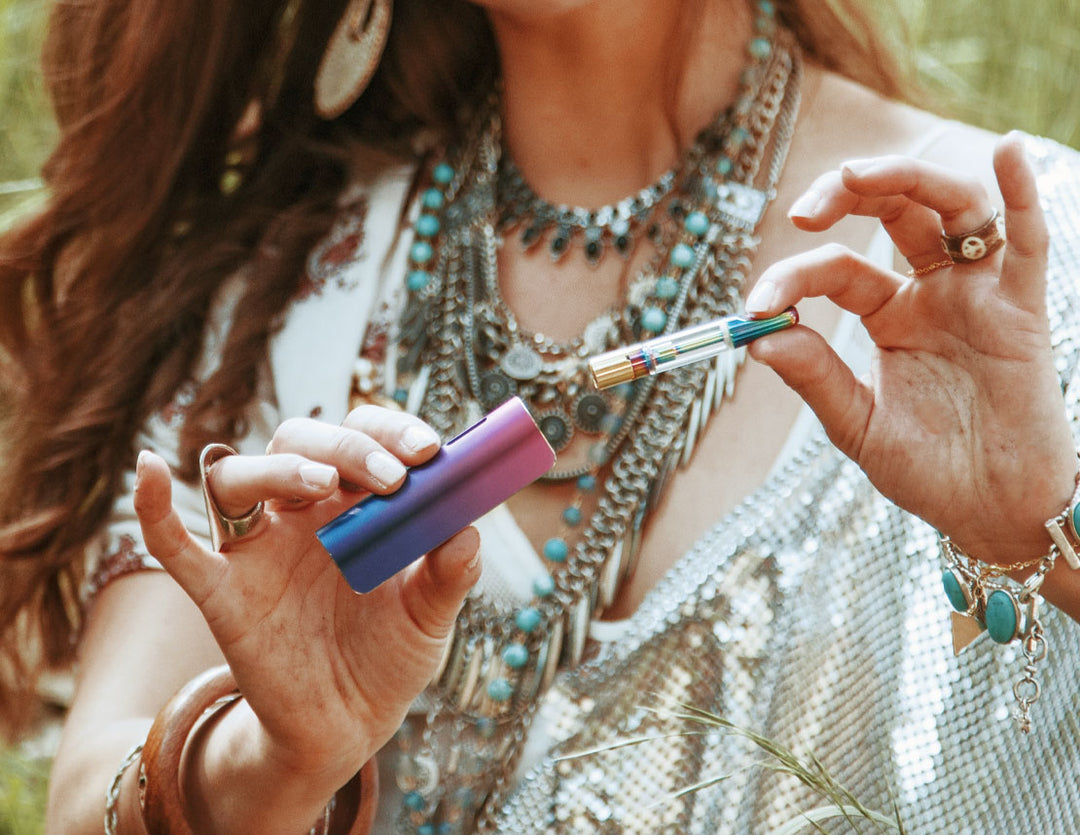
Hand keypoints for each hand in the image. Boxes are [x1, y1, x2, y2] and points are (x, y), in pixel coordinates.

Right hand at [133, 405, 481, 785]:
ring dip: (277, 467)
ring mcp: (258, 549)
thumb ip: (448, 574)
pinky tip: (147, 469)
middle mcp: (301, 512)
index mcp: (354, 503)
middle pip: (301, 442)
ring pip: (241, 477)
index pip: (362, 438)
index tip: (429, 451)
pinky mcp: (222, 592)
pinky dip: (155, 510)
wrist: (347, 724)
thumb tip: (467, 530)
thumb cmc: (389, 656)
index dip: (390, 431)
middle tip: (392, 477)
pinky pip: (175, 546)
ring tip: (323, 480)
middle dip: (348, 446)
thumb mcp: (429, 617)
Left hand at [745, 133, 1075, 568]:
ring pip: (951, 208)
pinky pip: (1027, 242)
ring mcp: (978, 294)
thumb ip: (815, 377)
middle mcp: (933, 292)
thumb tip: (758, 338)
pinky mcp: (1022, 310)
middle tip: (803, 209)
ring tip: (858, 175)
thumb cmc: (928, 471)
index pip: (837, 269)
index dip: (793, 279)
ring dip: (908, 179)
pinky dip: (1020, 194)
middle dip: (848, 194)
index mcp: (890, 315)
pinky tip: (1006, 150)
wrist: (990, 512)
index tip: (755, 307)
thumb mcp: (856, 424)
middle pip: (894, 212)